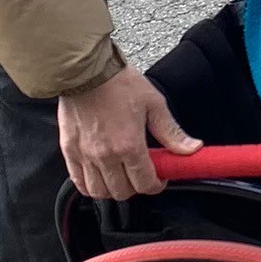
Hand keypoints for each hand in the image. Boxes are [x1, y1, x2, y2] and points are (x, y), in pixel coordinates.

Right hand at [57, 67, 198, 199]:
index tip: (158, 178)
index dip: (156, 185)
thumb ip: (171, 132)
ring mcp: (85, 155)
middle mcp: (106, 155)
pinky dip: (89, 186)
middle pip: (122, 192)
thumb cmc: (118, 82)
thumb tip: (191, 148)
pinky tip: (98, 178)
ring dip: (113, 189)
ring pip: (99, 192)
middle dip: (136, 188)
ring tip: (120, 176)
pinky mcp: (69, 150)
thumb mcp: (154, 104)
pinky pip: (78, 182)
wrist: (86, 70)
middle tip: (140, 174)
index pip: (145, 184)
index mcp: (129, 145)